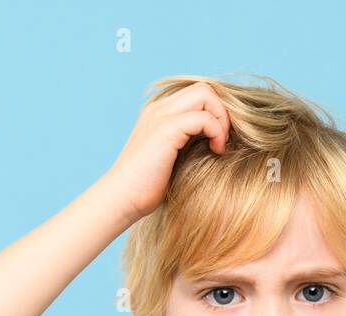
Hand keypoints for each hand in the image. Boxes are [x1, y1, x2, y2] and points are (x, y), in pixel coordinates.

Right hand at [103, 80, 231, 223]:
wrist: (121, 199)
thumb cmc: (146, 188)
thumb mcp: (172, 160)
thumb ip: (188, 143)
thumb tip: (216, 143)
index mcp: (159, 114)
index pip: (197, 94)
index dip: (216, 112)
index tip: (221, 138)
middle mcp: (159, 109)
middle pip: (204, 88)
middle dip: (223, 111)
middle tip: (224, 139)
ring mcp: (161, 116)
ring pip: (205, 94)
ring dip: (222, 118)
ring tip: (220, 145)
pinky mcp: (166, 129)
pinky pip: (204, 117)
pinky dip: (217, 132)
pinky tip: (216, 151)